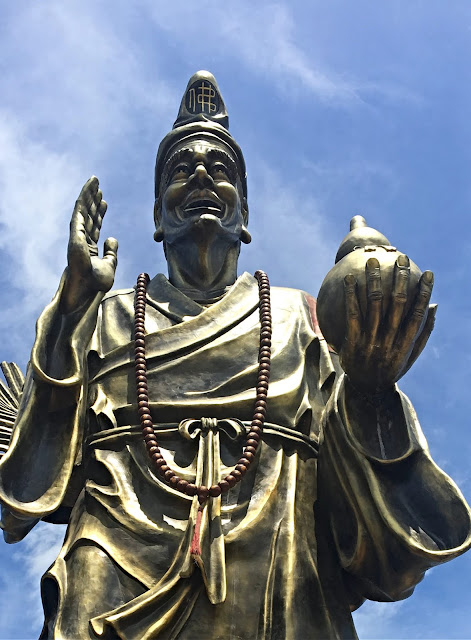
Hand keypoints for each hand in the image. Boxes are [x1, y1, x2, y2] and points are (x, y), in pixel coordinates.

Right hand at [61, 177, 117, 313]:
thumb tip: (112, 238)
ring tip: (95, 181)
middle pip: (87, 215)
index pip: (94, 225)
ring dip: (88, 196)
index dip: (99, 211)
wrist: (89, 292)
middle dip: (93, 198)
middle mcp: (81, 240)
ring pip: (82, 212)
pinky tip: (88, 192)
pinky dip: (83, 203)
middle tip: (98, 183)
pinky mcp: (75, 237)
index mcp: (88, 247)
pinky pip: (79, 216)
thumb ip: (111, 252)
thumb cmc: (96, 284)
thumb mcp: (110, 265)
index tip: (104, 199)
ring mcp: (77, 238)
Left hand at [339, 255, 435, 393]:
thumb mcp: (410, 355)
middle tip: (401, 258)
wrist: (366, 390)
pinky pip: (351, 314)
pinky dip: (351, 295)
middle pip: (397, 304)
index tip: (428, 274)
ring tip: (373, 261)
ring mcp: (370, 341)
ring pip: (373, 305)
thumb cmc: (391, 368)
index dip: (424, 292)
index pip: (418, 313)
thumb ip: (423, 332)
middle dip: (400, 279)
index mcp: (405, 343)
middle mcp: (389, 341)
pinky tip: (349, 279)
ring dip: (374, 280)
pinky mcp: (352, 341)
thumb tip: (434, 306)